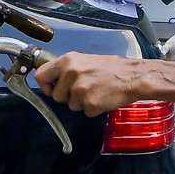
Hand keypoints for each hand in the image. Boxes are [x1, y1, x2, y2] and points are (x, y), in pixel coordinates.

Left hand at [34, 51, 153, 116]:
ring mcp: (80, 90)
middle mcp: (71, 74)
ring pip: (71, 105)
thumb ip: (67, 69)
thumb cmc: (112, 68)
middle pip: (56, 96)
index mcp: (67, 60)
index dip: (46, 86)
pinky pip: (85, 112)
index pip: (40, 76)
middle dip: (68, 97)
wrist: (134, 76)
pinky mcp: (90, 104)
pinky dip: (93, 108)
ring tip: (96, 90)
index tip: (53, 89)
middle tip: (84, 88)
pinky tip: (103, 97)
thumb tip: (52, 79)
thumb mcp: (84, 61)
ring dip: (82, 102)